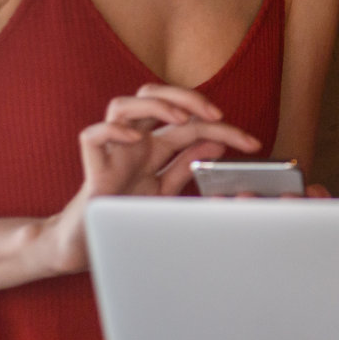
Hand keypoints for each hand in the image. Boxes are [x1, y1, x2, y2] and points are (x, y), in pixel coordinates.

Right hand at [42, 85, 261, 274]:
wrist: (86, 244)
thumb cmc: (125, 213)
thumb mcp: (165, 189)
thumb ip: (187, 165)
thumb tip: (217, 144)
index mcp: (153, 146)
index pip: (189, 123)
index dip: (222, 128)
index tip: (252, 144)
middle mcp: (132, 142)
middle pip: (152, 94)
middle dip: (186, 96)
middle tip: (215, 113)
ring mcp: (111, 151)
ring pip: (121, 105)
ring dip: (154, 105)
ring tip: (178, 118)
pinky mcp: (91, 166)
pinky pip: (92, 135)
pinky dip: (113, 131)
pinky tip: (135, 140)